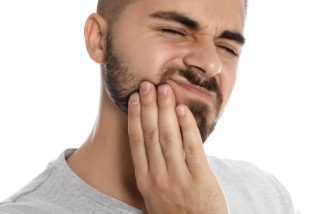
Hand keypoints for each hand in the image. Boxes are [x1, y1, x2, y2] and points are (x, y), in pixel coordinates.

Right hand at [128, 81, 227, 213]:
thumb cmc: (175, 213)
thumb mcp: (155, 196)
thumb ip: (153, 171)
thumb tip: (153, 143)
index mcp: (145, 180)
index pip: (137, 142)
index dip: (134, 117)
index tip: (133, 98)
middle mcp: (158, 177)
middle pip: (151, 135)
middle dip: (148, 107)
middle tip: (147, 85)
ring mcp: (178, 178)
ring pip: (169, 137)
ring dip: (165, 111)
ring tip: (164, 90)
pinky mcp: (200, 179)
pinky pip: (192, 148)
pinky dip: (187, 127)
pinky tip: (182, 110)